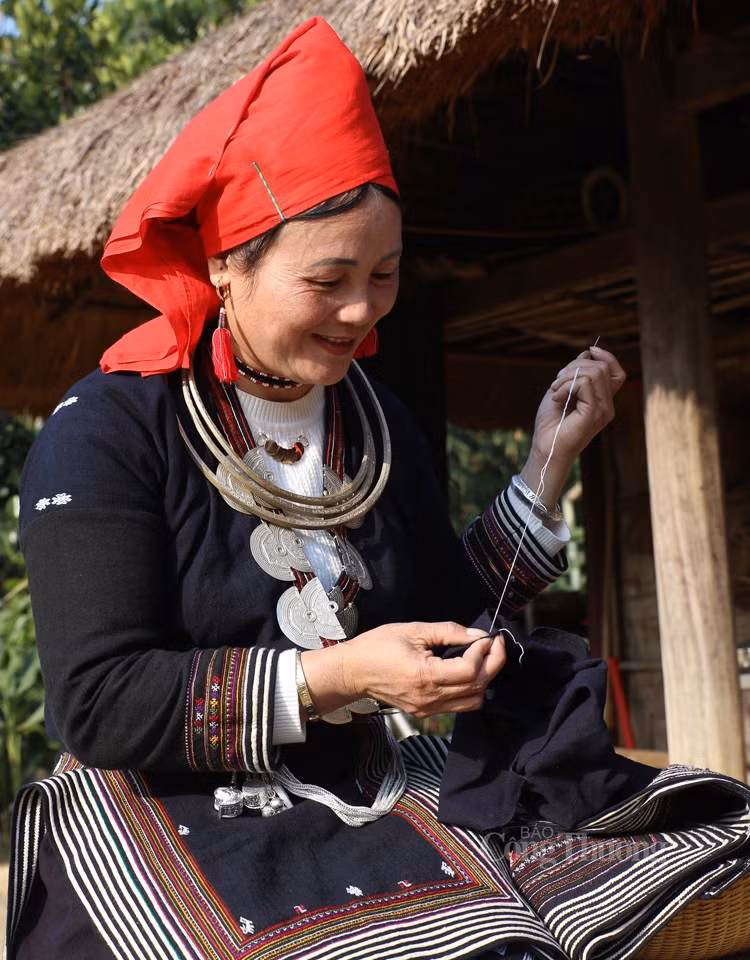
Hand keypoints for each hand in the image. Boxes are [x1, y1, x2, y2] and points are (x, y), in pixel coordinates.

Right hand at [301, 622, 505, 717]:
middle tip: (495, 644)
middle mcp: (429, 698)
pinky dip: (470, 689)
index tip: (487, 636)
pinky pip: (458, 705)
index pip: (469, 670)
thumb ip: (448, 632)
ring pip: (472, 701)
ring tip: (483, 657)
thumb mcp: (413, 630)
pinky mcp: (425, 712)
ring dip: (484, 680)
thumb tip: (476, 634)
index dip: (484, 652)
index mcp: (424, 676)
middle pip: (477, 687)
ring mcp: (428, 709)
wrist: (353, 672)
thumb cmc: (377, 647)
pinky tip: (467, 670)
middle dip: (493, 664)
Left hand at [521, 345, 625, 505]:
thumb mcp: (562, 390)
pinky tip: (556, 398)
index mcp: (601, 400)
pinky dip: (566, 385)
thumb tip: (586, 354)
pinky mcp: (594, 413)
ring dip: (568, 376)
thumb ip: (575, 374)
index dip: (606, 356)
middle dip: (575, 366)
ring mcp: (603, 410)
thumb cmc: (551, 424)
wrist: (544, 448)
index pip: (616, 372)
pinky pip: (585, 383)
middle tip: (556, 382)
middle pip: (602, 368)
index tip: (589, 350)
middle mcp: (606, 405)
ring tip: (555, 390)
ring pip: (595, 373)